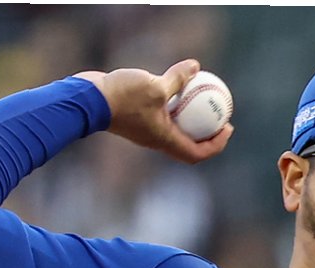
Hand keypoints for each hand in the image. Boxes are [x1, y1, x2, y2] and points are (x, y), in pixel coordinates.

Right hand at [75, 59, 232, 163]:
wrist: (87, 99)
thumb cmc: (122, 97)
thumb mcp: (155, 86)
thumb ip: (177, 79)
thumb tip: (196, 67)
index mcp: (165, 140)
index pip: (197, 153)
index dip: (216, 145)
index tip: (228, 128)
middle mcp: (157, 139)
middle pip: (189, 144)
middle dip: (208, 133)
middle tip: (221, 115)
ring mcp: (146, 129)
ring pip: (175, 129)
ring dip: (190, 118)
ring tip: (202, 99)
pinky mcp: (137, 117)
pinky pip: (162, 114)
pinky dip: (174, 106)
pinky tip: (178, 86)